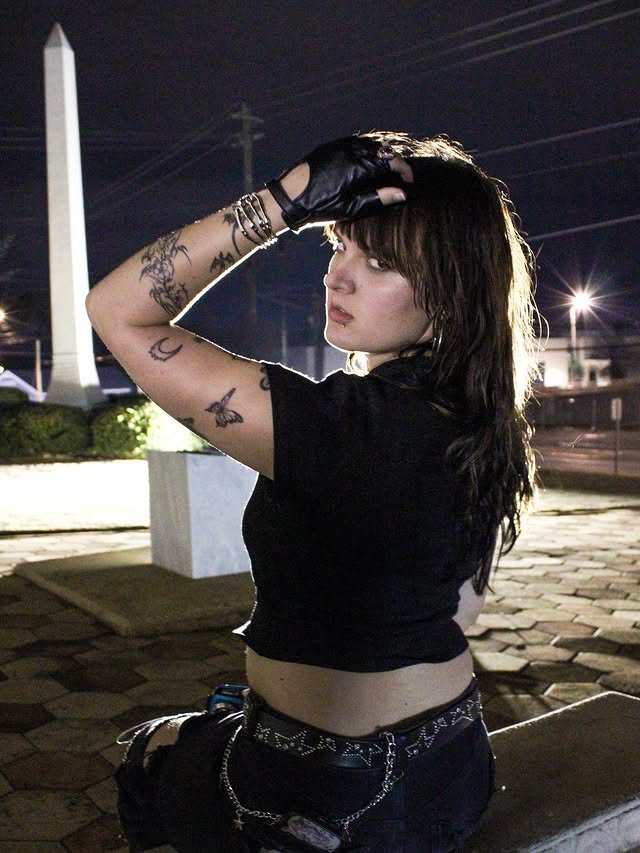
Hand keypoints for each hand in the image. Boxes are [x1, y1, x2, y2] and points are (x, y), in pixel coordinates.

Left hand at [265, 136, 410, 231]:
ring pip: (369, 143)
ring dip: (381, 154)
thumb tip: (402, 194)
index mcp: (356, 166)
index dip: (404, 170)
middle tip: (399, 177)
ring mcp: (339, 145)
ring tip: (386, 171)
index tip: (409, 181)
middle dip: (394, 162)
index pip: (390, 161)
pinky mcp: (331, 145)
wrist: (289, 198)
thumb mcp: (351, 207)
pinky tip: (367, 163)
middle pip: (382, 150)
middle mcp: (349, 150)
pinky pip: (355, 142)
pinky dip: (367, 150)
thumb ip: (378, 199)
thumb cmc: (319, 208)